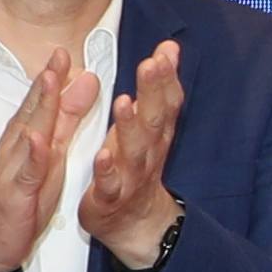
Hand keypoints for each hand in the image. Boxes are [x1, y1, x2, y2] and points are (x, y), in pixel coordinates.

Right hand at [0, 47, 93, 271]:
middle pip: (33, 109)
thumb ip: (67, 119)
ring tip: (50, 82)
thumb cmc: (23, 195)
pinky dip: (32, 155)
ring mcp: (14, 168)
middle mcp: (18, 147)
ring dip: (38, 107)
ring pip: (28, 133)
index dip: (54, 76)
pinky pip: (26, 172)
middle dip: (46, 82)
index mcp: (28, 136)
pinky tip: (38, 140)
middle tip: (60, 55)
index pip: (41, 101)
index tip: (66, 51)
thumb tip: (83, 85)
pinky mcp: (16, 193)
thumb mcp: (51, 153)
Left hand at [79, 39, 188, 270]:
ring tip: (124, 101)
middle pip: (154, 120)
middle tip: (151, 65)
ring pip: (133, 150)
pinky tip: (102, 155)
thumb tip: (170, 47)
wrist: (134, 223)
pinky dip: (107, 169)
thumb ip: (159, 87)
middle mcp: (148, 151)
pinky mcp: (110, 197)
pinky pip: (109, 183)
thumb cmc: (137, 165)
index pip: (166, 102)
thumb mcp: (151, 124)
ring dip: (130, 126)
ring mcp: (131, 175)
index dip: (167, 78)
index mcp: (155, 132)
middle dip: (153, 92)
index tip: (164, 52)